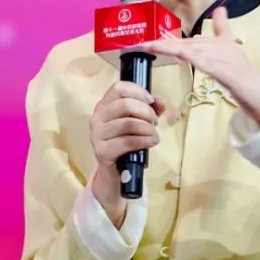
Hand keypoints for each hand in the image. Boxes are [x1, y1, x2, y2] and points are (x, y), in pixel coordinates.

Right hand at [89, 81, 166, 225]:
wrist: (115, 172)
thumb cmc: (126, 142)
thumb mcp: (138, 122)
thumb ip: (150, 109)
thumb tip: (161, 102)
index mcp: (104, 105)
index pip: (119, 87)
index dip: (138, 91)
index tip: (151, 101)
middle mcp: (97, 117)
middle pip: (125, 104)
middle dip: (146, 112)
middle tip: (154, 122)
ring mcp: (97, 135)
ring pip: (129, 123)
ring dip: (148, 128)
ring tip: (155, 135)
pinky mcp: (102, 151)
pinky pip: (128, 142)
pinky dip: (144, 140)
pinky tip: (151, 142)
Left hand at [142, 7, 259, 125]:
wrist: (258, 89)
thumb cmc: (242, 71)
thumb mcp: (230, 48)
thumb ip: (223, 29)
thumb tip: (220, 10)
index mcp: (217, 41)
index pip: (188, 39)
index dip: (166, 41)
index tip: (146, 43)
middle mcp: (217, 45)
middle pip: (183, 44)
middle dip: (160, 45)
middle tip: (140, 45)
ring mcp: (219, 55)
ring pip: (187, 49)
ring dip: (166, 48)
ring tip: (148, 47)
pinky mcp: (221, 67)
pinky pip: (200, 59)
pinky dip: (186, 54)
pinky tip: (175, 52)